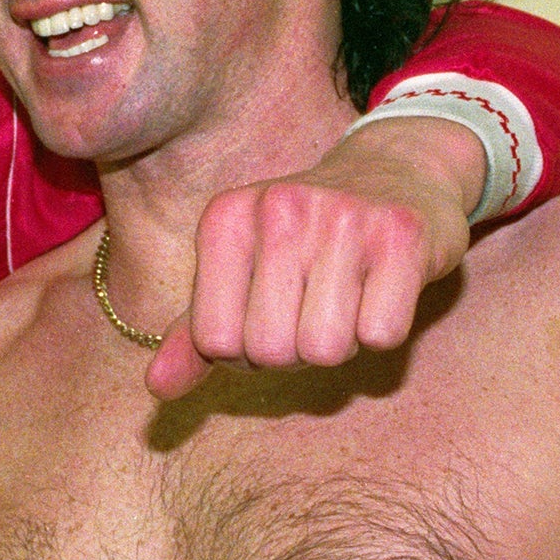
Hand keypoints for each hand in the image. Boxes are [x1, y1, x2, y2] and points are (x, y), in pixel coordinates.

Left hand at [146, 117, 481, 399]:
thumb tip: (157, 387)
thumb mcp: (237, 273)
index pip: (213, 340)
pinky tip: (382, 289)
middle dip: (292, 352)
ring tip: (345, 298)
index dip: (243, 352)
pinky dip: (383, 330)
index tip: (266, 318)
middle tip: (311, 309)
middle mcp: (278, 208)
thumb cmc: (305, 238)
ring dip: (339, 343)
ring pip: (325, 349)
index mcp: (225, 218)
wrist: (398, 172)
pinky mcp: (402, 236)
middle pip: (269, 350)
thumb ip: (193, 335)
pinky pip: (382, 335)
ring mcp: (342, 217)